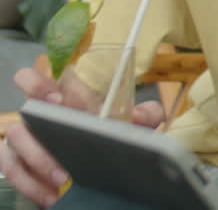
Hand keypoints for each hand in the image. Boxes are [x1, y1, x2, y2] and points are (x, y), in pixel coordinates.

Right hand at [1, 68, 165, 206]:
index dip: (38, 85)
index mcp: (60, 95)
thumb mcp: (134, 121)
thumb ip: (146, 113)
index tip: (56, 98)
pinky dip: (30, 185)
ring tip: (62, 179)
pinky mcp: (17, 162)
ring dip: (37, 162)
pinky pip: (12, 171)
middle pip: (24, 114)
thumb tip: (140, 116)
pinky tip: (51, 195)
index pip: (34, 80)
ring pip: (13, 144)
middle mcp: (37, 114)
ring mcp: (23, 138)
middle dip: (41, 130)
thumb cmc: (112, 130)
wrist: (102, 157)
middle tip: (63, 147)